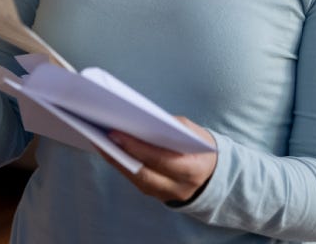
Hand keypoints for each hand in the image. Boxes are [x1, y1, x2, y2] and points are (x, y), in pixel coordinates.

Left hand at [102, 117, 217, 204]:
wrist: (215, 173)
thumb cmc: (202, 146)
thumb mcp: (194, 132)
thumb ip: (171, 127)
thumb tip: (140, 120)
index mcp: (193, 170)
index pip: (161, 160)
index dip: (137, 148)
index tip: (116, 133)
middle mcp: (179, 187)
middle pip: (144, 173)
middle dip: (121, 154)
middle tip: (103, 136)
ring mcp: (167, 195)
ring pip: (136, 179)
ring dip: (116, 160)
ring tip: (99, 140)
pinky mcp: (157, 195)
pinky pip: (136, 180)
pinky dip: (122, 165)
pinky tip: (109, 150)